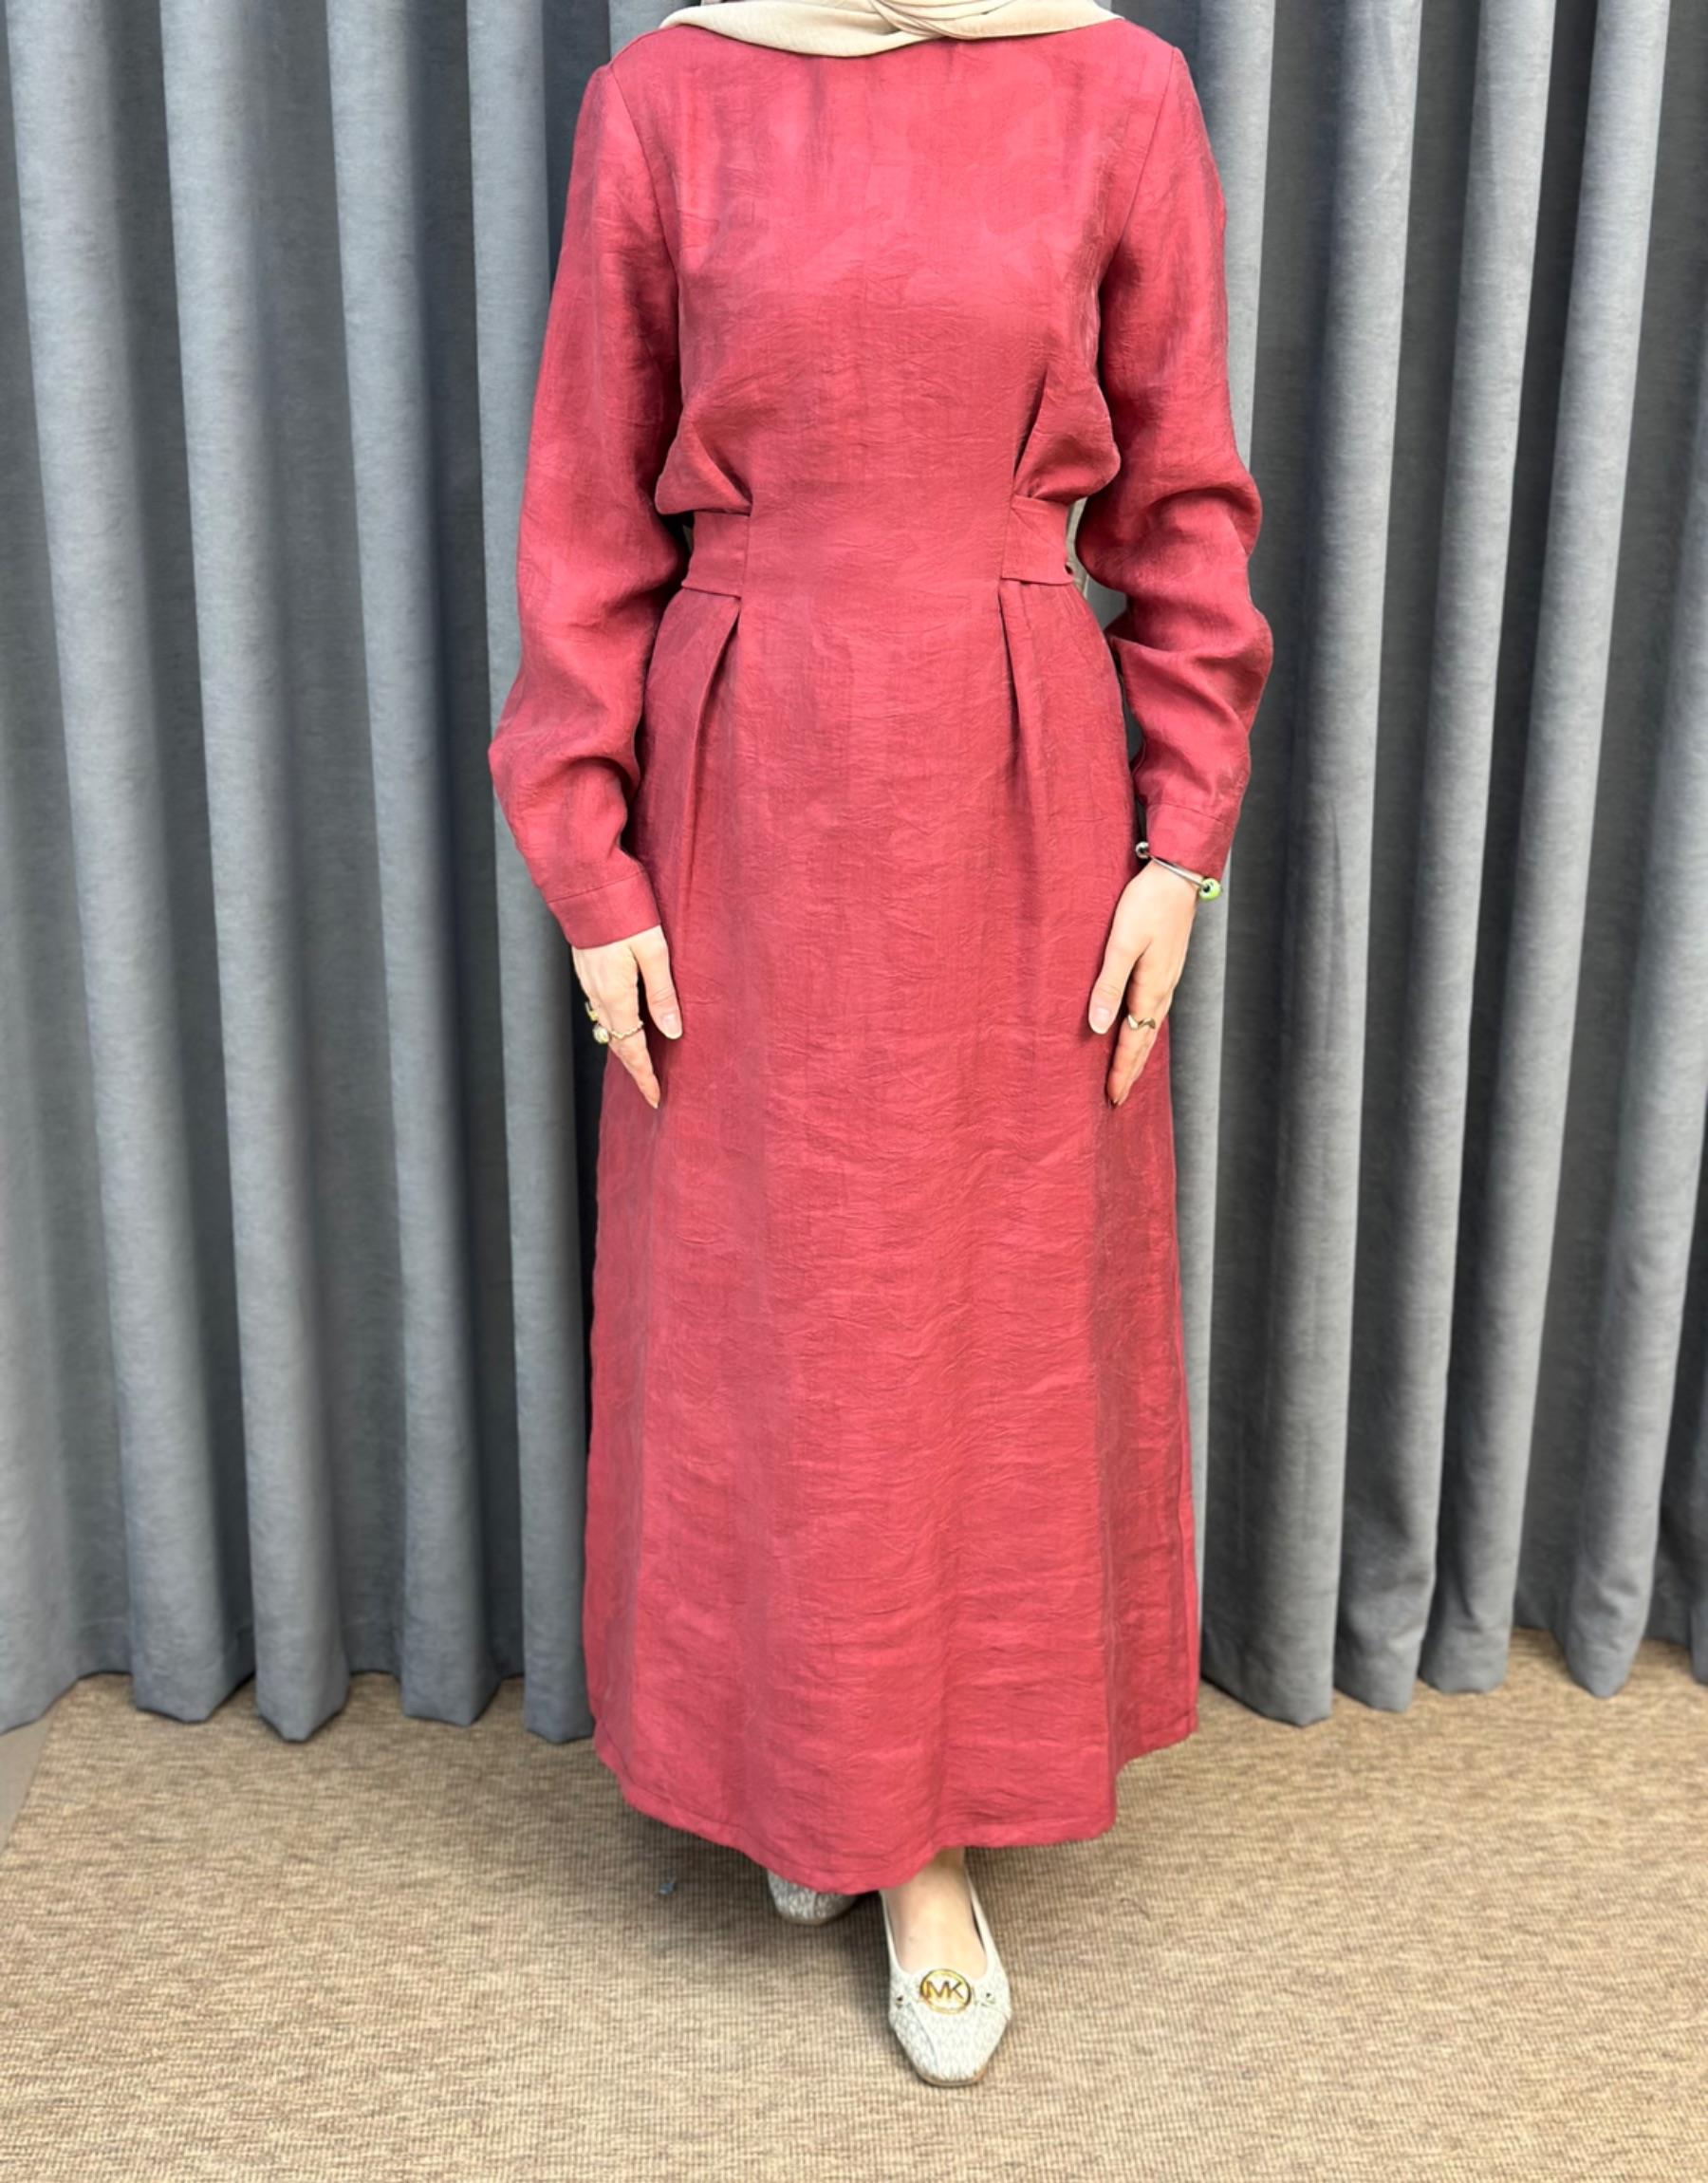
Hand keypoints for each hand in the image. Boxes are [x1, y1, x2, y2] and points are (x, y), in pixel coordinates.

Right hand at [571, 924, 681, 1109]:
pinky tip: (626, 1023)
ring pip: (607, 1027)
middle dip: (635, 1069)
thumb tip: (673, 1032)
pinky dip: (615, 1026)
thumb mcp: (653, 952)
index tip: (656, 1098)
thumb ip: (662, 993)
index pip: (632, 1049)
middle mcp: (598, 995)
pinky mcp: (587, 969)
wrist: (586, 883)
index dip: (645, 1075)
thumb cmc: (624, 911)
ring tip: (642, 1063)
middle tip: (651, 1089)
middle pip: (617, 1043)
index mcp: (615, 996)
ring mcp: (589, 982)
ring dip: (625, 1048)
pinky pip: (601, 1009)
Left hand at [1087, 862, 1199, 1105]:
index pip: (1133, 1041)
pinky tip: (1139, 1028)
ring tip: (1127, 1074)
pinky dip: (1144, 1029)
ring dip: (1139, 1053)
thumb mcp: (1122, 943)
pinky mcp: (1166, 966)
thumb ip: (1109, 985)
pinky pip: (1154, 1010)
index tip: (1112, 1098)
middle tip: (1117, 1098)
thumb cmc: (1147, 903)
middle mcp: (1162, 989)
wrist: (1179, 875)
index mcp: (1151, 989)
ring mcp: (1167, 978)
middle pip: (1145, 1041)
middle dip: (1131, 1071)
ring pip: (1151, 1026)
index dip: (1121, 1071)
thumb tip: (1099, 1027)